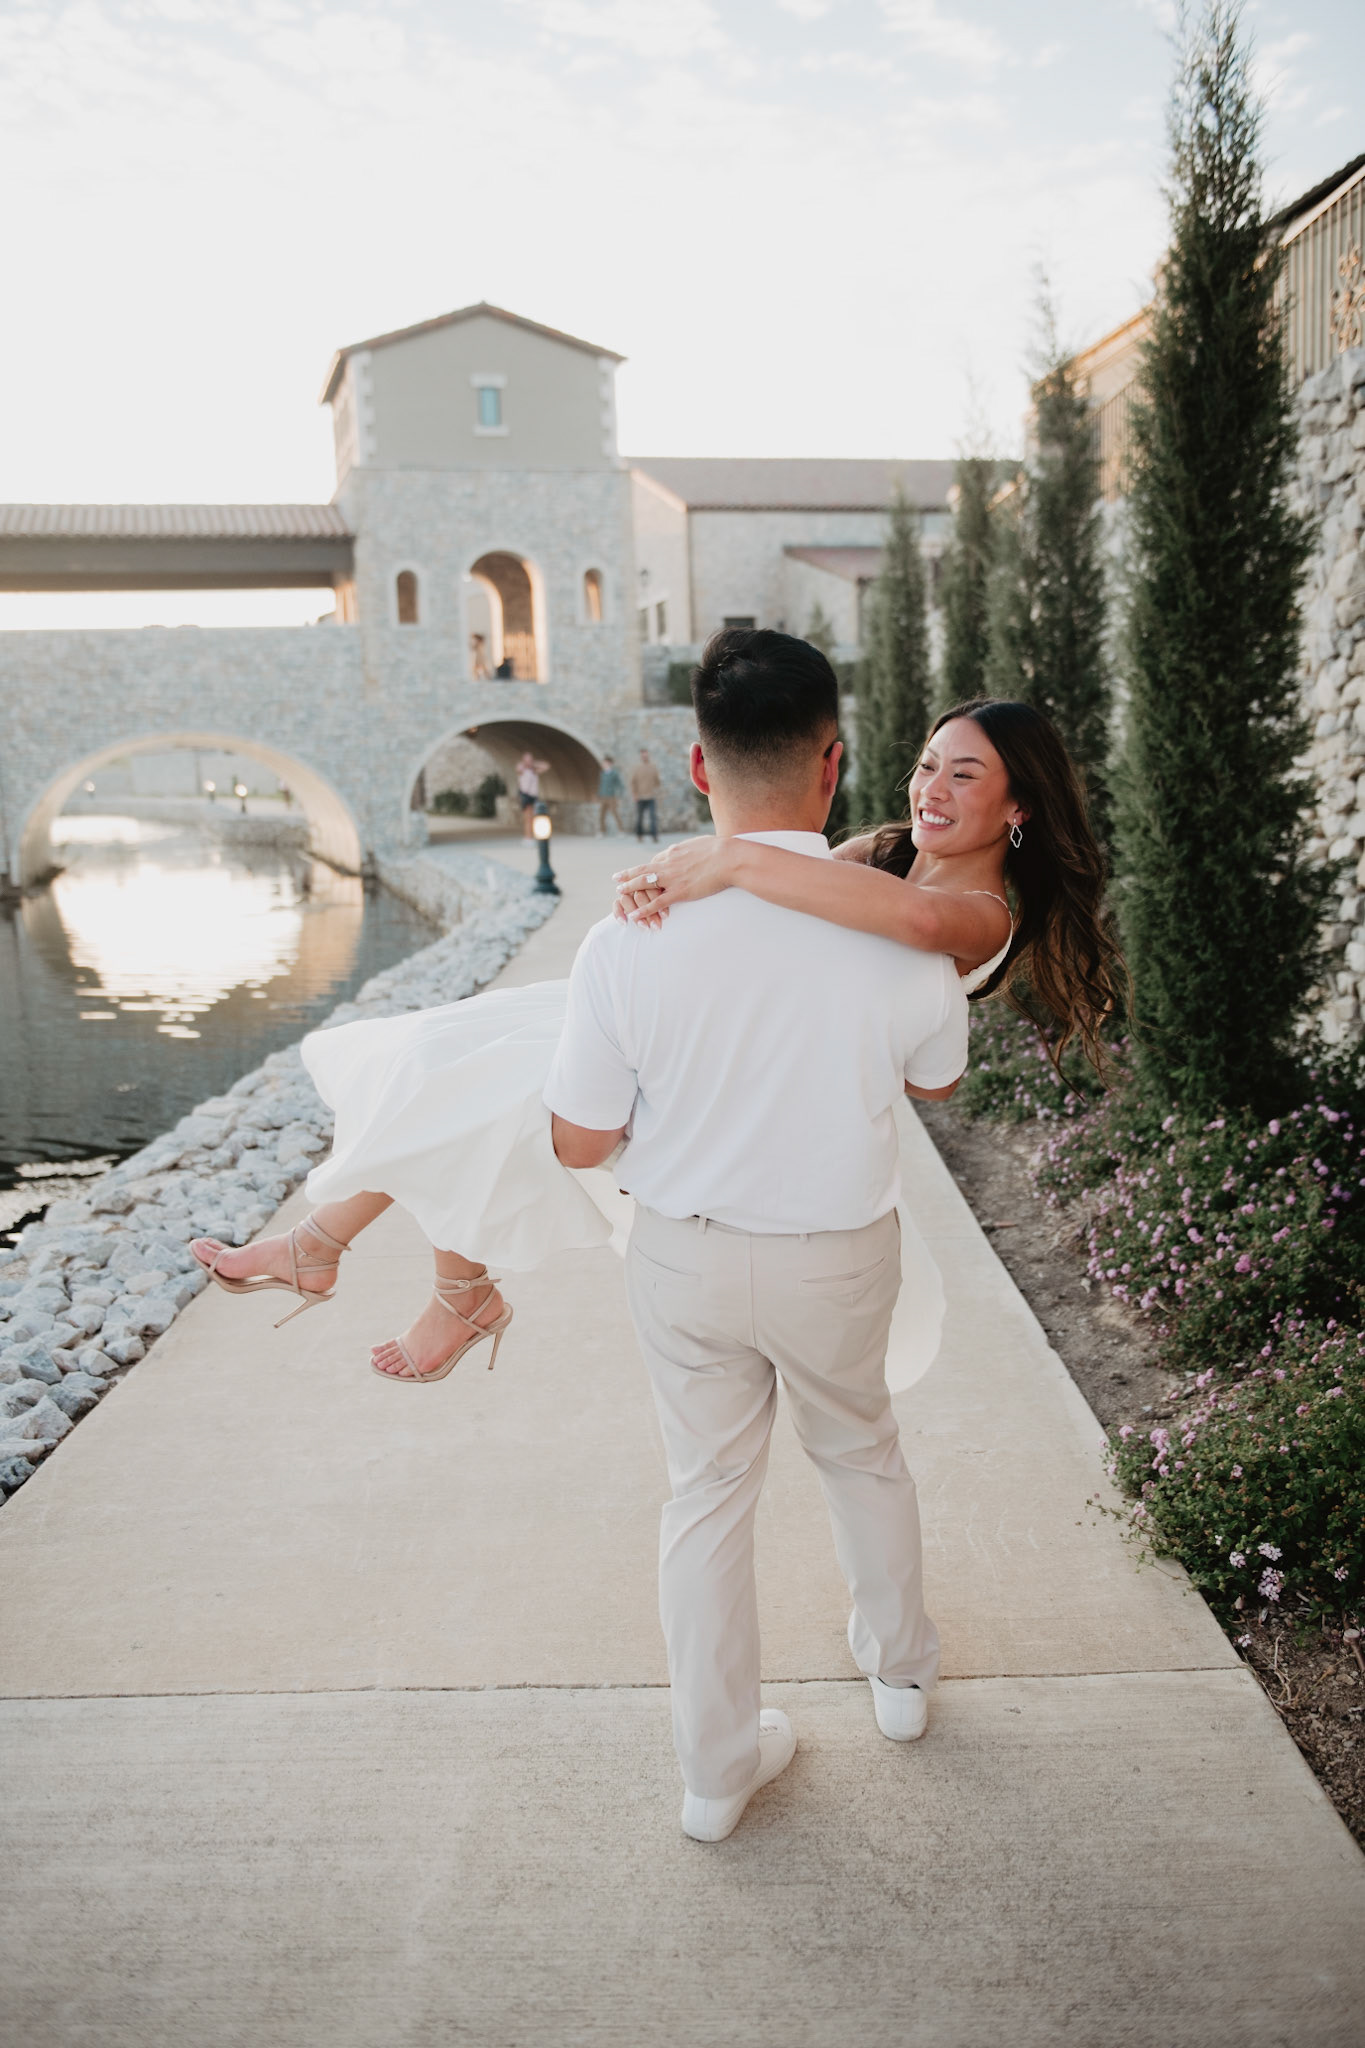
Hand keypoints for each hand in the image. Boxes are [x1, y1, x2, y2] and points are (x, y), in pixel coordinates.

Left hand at [612, 838, 733, 922]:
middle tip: (617, 878)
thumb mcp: (702, 844)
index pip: (655, 861)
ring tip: (619, 893)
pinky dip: (643, 909)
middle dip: (628, 874)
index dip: (645, 867)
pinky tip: (634, 915)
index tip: (638, 870)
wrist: (729, 858)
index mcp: (675, 852)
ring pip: (644, 884)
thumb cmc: (722, 849)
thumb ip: (693, 849)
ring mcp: (672, 878)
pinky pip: (657, 902)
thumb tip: (695, 848)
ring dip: (629, 888)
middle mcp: (669, 864)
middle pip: (643, 870)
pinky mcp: (680, 892)